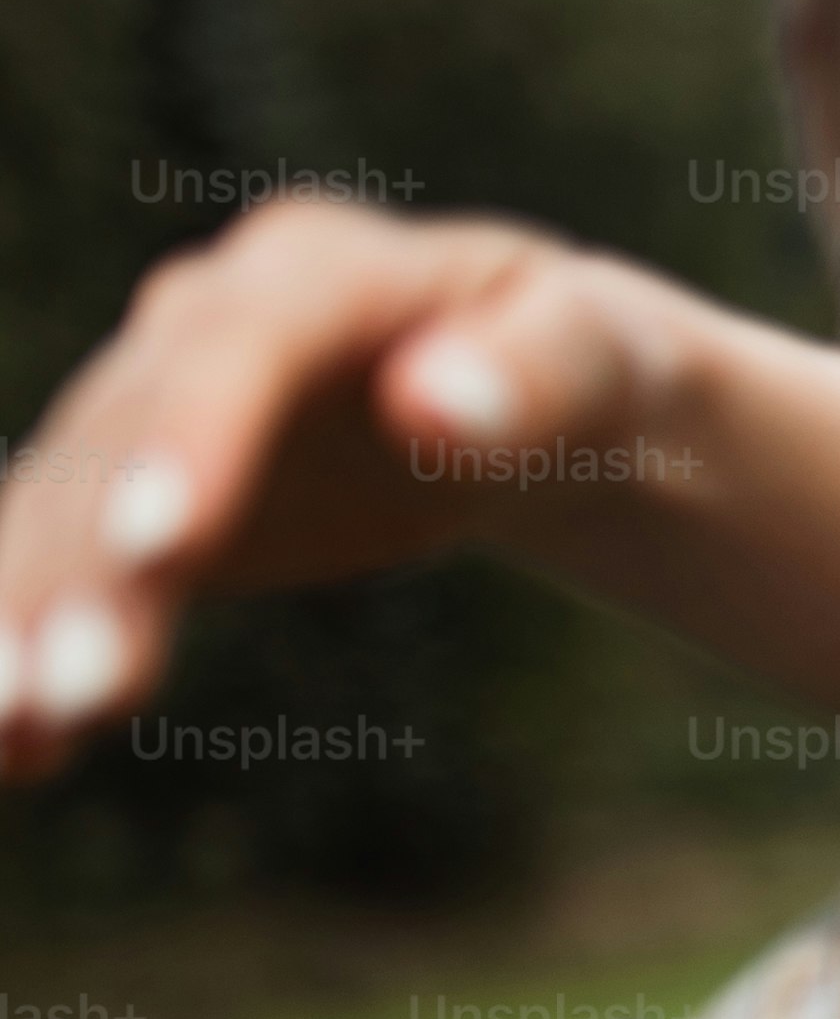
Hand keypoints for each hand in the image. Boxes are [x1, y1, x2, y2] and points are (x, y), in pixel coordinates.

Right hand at [0, 188, 693, 777]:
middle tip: (69, 689)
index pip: (244, 347)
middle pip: (127, 439)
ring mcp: (158, 402)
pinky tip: (15, 749)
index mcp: (326, 269)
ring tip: (14, 733)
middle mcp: (207, 321)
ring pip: (66, 510)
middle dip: (88, 564)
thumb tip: (436, 405)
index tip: (160, 545)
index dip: (192, 439)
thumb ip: (536, 373)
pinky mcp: (136, 488)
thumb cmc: (591, 367)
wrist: (537, 393)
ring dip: (27, 618)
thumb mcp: (602, 358)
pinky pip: (61, 564)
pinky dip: (27, 641)